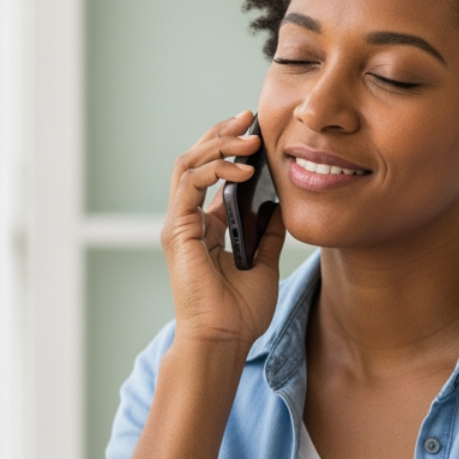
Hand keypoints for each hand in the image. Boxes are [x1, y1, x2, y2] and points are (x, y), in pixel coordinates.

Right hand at [162, 110, 287, 349]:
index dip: (231, 148)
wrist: (223, 340)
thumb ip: (269, 231)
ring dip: (217, 146)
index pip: (213, 173)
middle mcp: (189, 220)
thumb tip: (282, 203)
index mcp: (207, 225)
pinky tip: (241, 169)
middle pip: (196, 161)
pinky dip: (213, 170)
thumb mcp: (265, 261)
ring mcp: (179, 224)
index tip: (257, 130)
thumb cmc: (239, 312)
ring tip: (248, 138)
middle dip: (222, 135)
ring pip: (188, 165)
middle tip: (249, 118)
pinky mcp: (176, 231)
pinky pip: (188, 185)